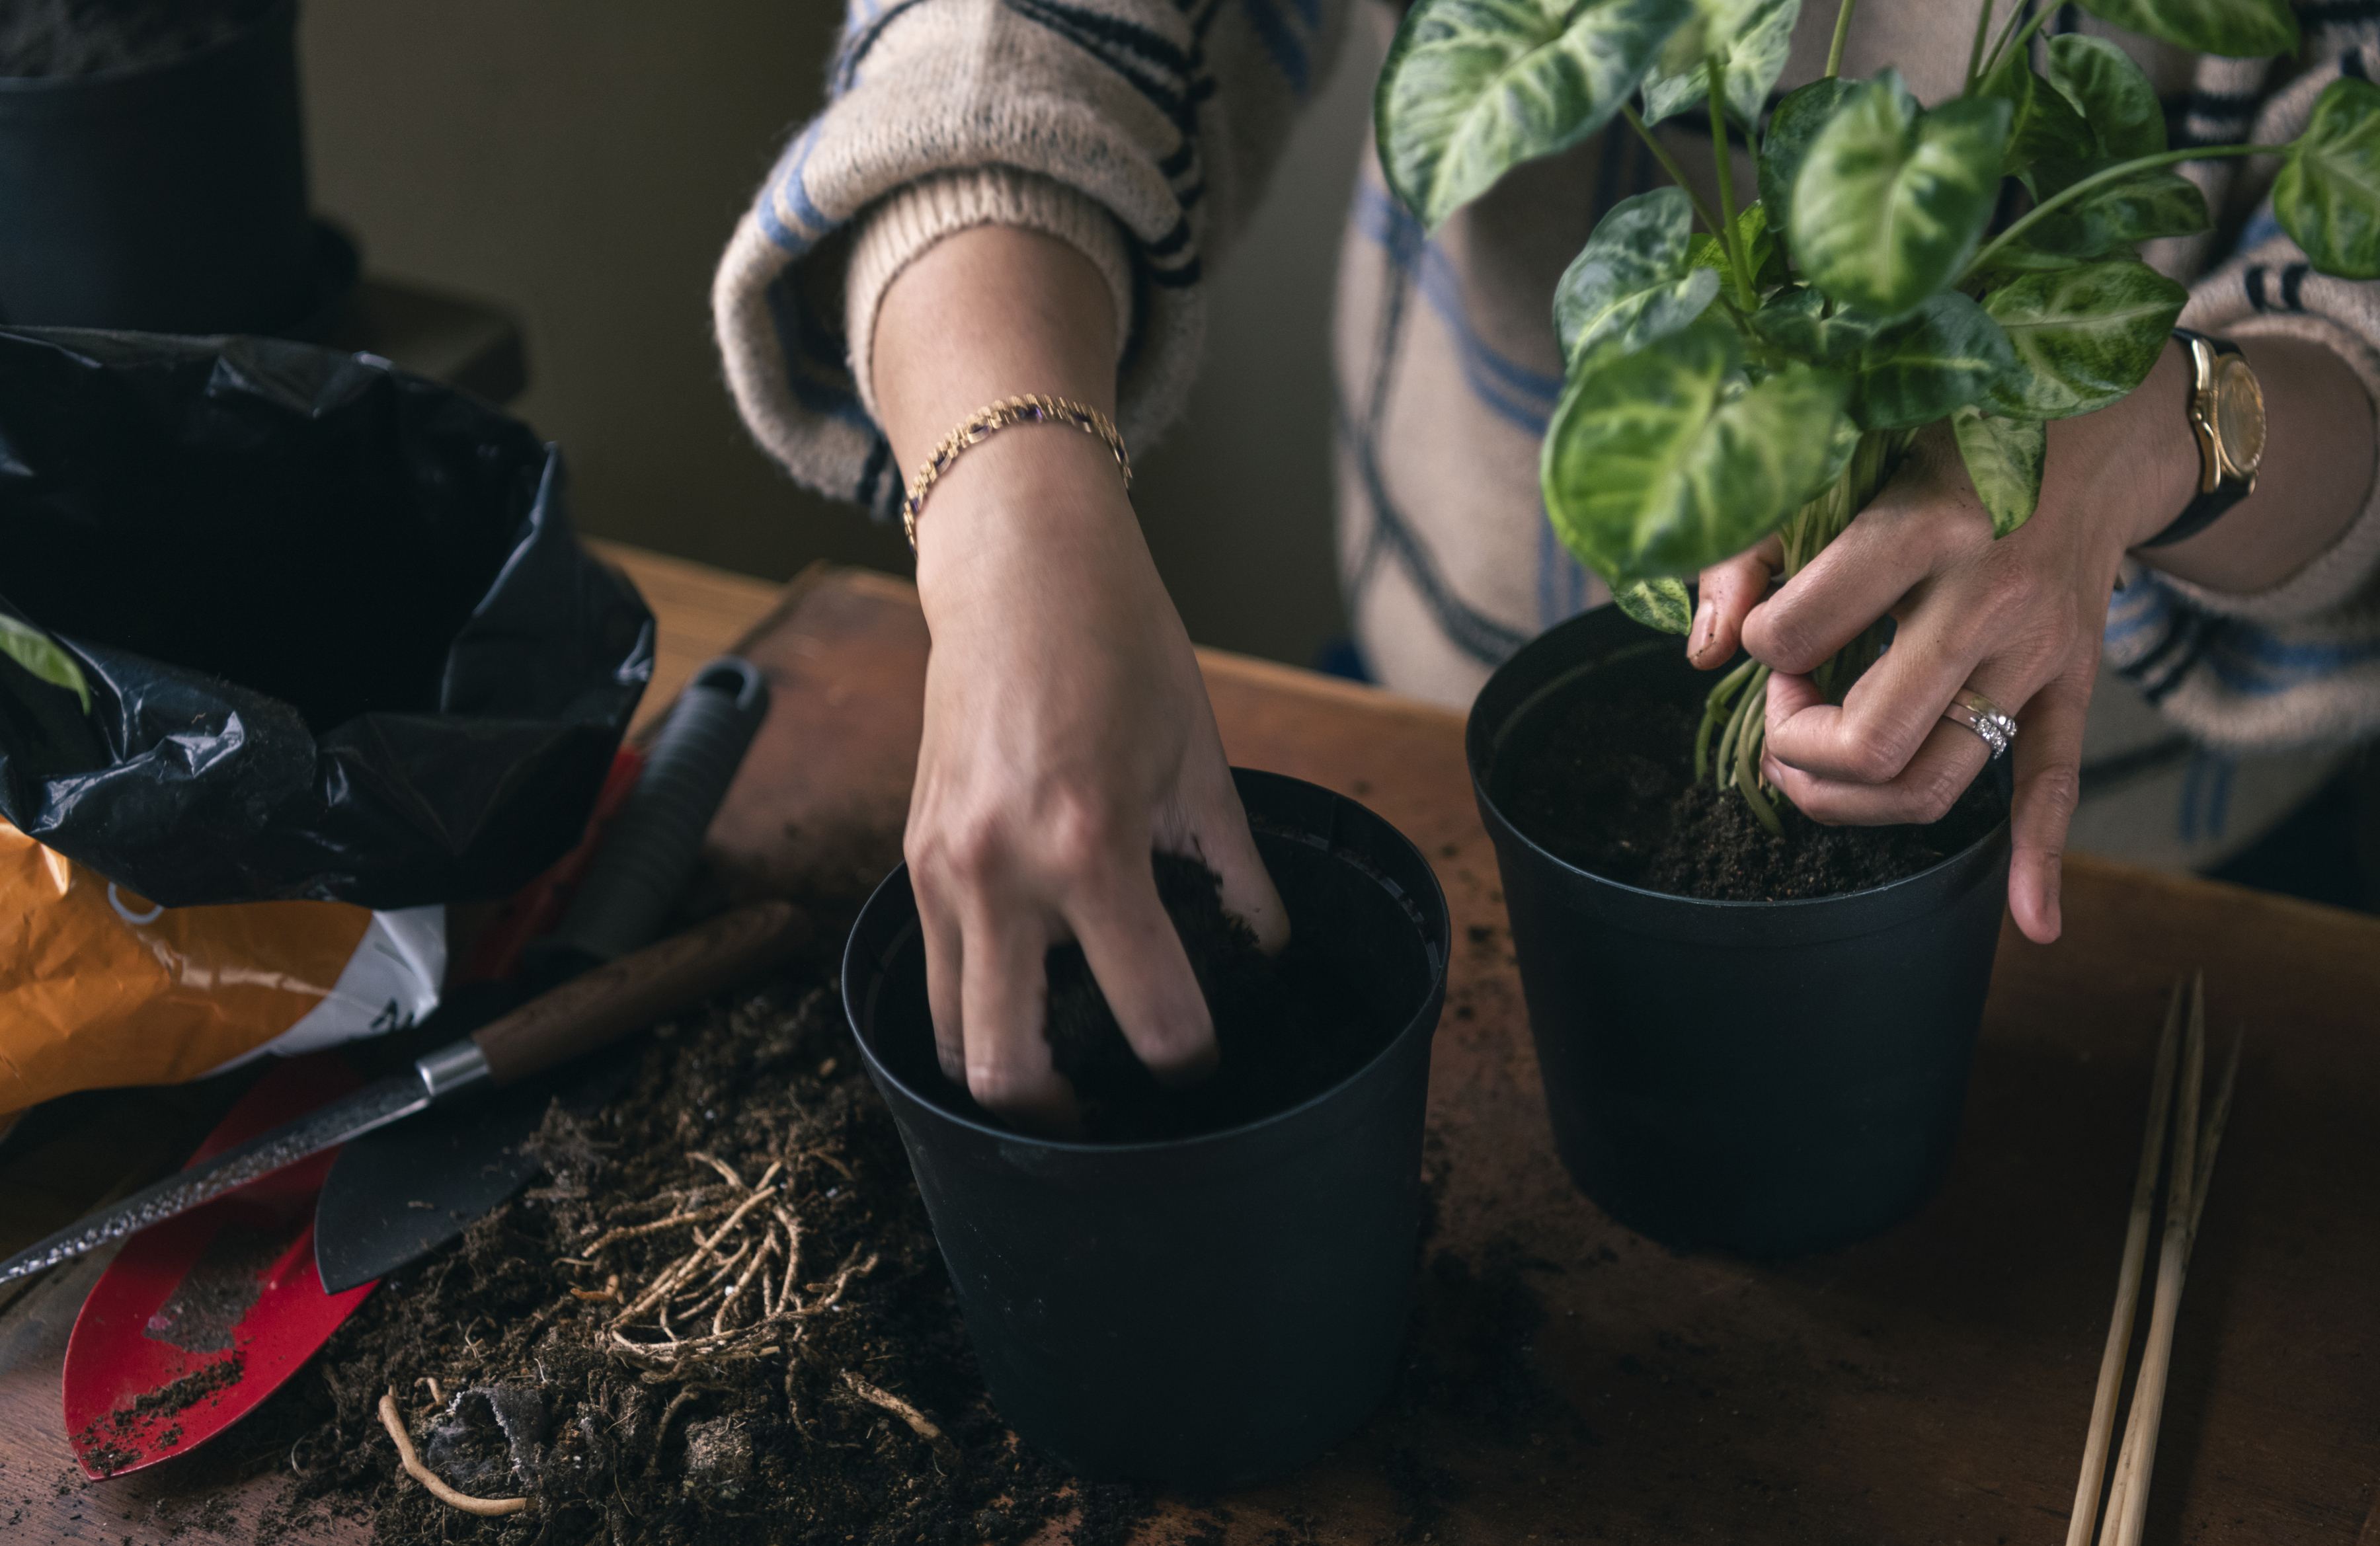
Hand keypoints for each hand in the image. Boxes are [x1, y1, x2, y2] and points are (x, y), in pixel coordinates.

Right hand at [874, 224, 1285, 1134]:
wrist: (1015, 567)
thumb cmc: (1119, 645)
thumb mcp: (1201, 760)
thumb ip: (1236, 875)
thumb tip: (1268, 957)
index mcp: (1086, 845)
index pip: (1150, 1014)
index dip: (1194, 1056)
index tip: (1210, 1055)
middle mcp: (996, 871)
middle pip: (1009, 1069)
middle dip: (1070, 1112)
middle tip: (1120, 1103)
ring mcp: (937, 869)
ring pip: (953, 1037)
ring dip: (1010, 1071)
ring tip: (1070, 1065)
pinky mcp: (910, 859)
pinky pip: (934, 972)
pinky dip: (977, 1007)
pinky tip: (1031, 995)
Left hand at [1686, 344, 2200, 945]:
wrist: (2100, 426)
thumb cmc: (1950, 430)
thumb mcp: (1849, 453)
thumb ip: (1754, 542)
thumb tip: (1702, 649)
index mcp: (1924, 529)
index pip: (1795, 637)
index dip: (1757, 647)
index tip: (1764, 629)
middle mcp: (1989, 602)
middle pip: (1870, 740)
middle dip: (1796, 745)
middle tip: (1785, 704)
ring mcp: (2038, 656)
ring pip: (1934, 784)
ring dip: (1852, 798)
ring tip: (1816, 753)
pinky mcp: (2072, 685)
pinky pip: (2056, 787)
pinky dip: (2039, 861)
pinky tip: (2032, 924)